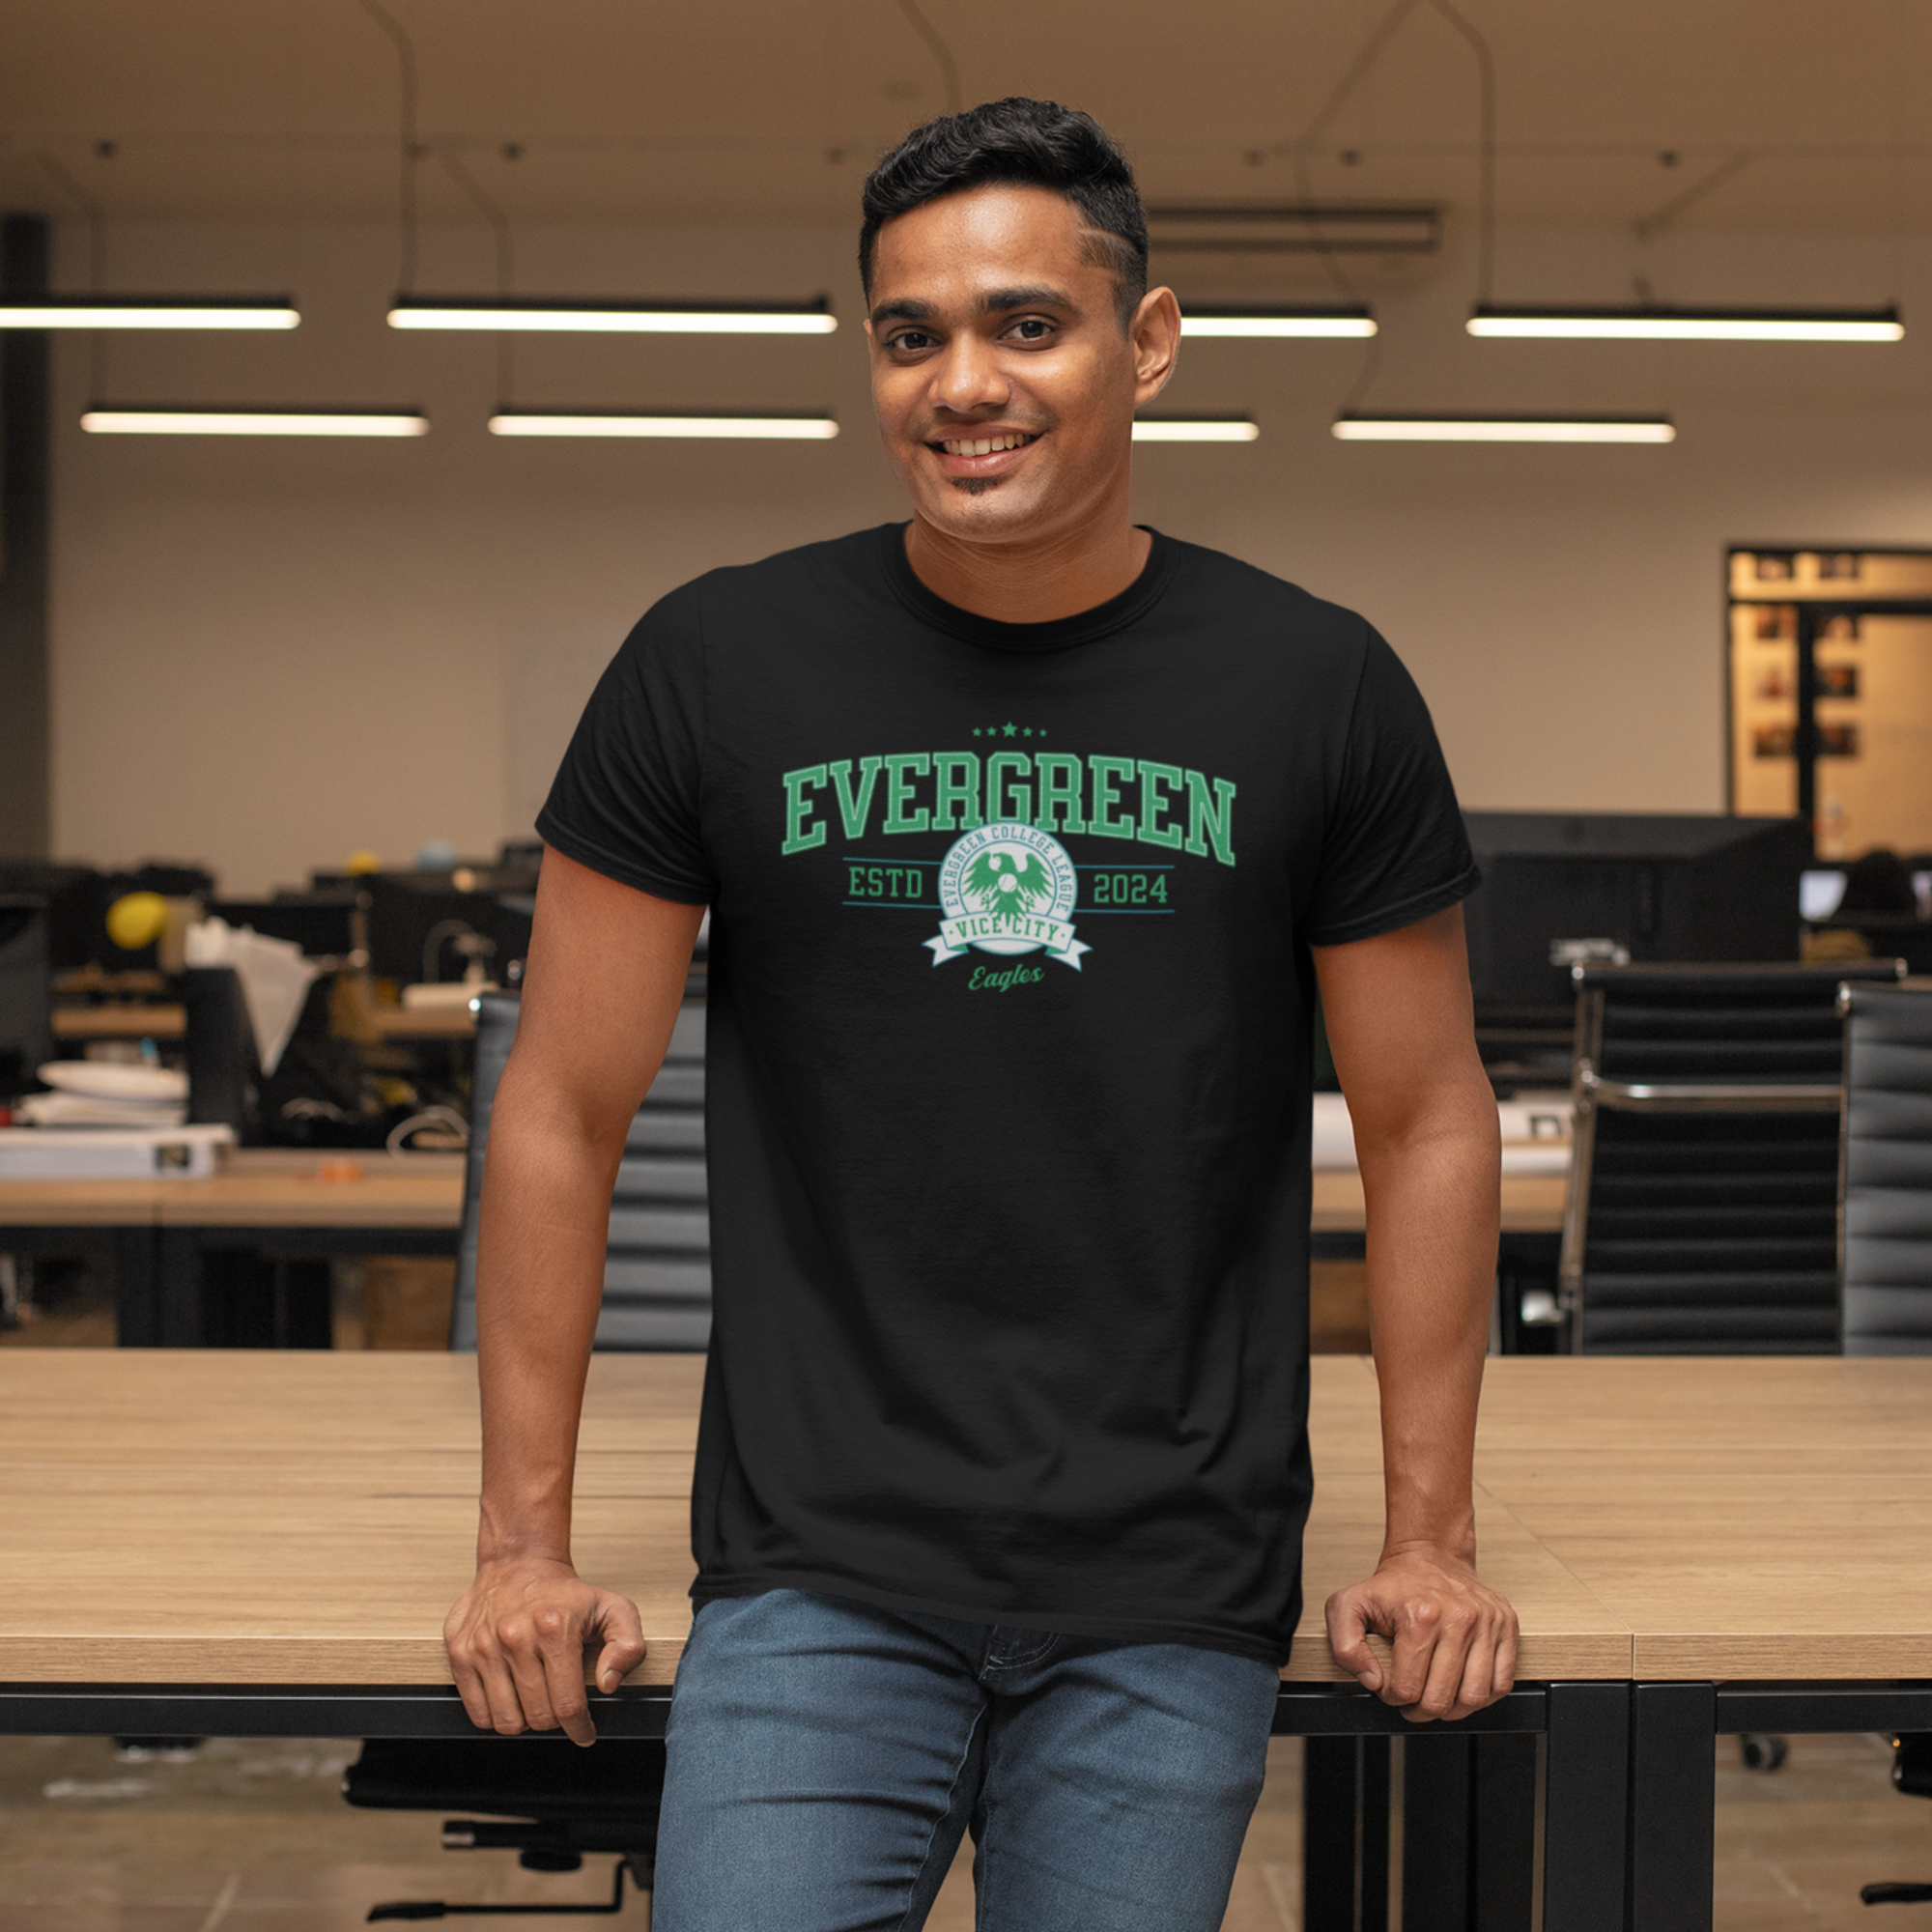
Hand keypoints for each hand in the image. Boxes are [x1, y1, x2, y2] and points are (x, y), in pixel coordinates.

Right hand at [444, 1556, 646, 1745]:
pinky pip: (477, 1713)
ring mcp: (484, 1647)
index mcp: (556, 1630)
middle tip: (559, 1705)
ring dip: (524, 1721)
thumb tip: (608, 1684)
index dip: (580, 1728)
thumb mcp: (613, 1610)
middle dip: (554, 1721)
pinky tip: (510, 1698)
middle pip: (538, 1717)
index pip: (568, 1705)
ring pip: (506, 1722)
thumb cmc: (565, 1594)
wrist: (519, 1564)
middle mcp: (516, 1638)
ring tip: (534, 1700)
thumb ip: (628, 1646)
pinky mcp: (460, 1654)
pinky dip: (496, 1716)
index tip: (584, 1732)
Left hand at [1325, 1546, 1518, 1722]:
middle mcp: (1458, 1618)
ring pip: (1475, 1697)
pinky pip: (1502, 1683)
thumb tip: (1372, 1681)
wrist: (1429, 1557)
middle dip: (1422, 1710)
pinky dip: (1482, 1698)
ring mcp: (1487, 1621)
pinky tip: (1462, 1688)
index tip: (1389, 1688)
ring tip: (1437, 1699)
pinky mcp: (1506, 1625)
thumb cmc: (1392, 1587)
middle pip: (1442, 1698)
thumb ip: (1345, 1646)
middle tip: (1413, 1703)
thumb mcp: (1348, 1605)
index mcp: (1419, 1615)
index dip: (1393, 1697)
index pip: (1408, 1688)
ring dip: (1453, 1710)